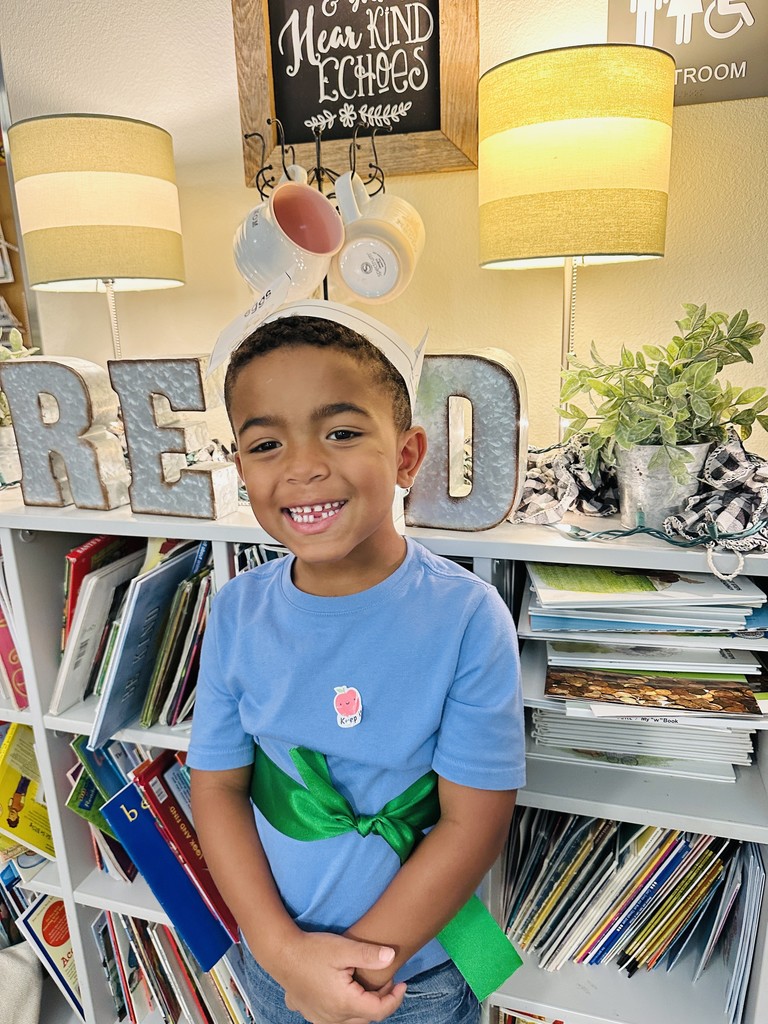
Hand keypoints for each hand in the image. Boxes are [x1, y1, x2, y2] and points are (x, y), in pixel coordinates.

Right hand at [277, 932, 406, 1023]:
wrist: (280, 953)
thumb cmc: (312, 950)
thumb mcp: (343, 948)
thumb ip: (369, 954)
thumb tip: (392, 956)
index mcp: (344, 1003)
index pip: (379, 1011)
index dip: (395, 999)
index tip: (402, 983)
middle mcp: (333, 1018)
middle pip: (366, 1017)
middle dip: (381, 1001)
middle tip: (386, 981)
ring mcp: (320, 1018)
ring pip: (351, 1021)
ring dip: (363, 1007)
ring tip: (367, 987)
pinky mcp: (311, 1013)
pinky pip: (335, 1019)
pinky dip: (346, 1010)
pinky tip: (344, 993)